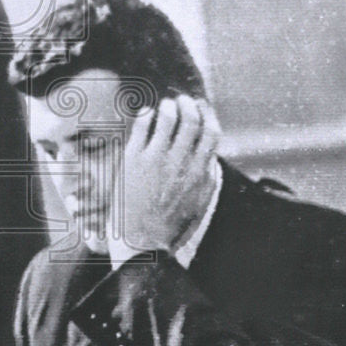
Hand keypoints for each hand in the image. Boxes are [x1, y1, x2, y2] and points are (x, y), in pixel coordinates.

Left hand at [107, 95, 220, 267]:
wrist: (142, 244)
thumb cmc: (170, 227)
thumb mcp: (199, 205)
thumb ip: (207, 180)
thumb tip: (211, 158)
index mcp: (199, 173)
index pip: (212, 132)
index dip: (208, 115)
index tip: (202, 108)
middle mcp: (180, 163)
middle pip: (191, 120)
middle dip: (188, 105)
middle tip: (182, 101)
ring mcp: (156, 159)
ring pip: (168, 118)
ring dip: (169, 106)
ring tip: (165, 106)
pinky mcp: (133, 160)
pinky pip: (142, 127)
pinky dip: (146, 114)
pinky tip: (146, 113)